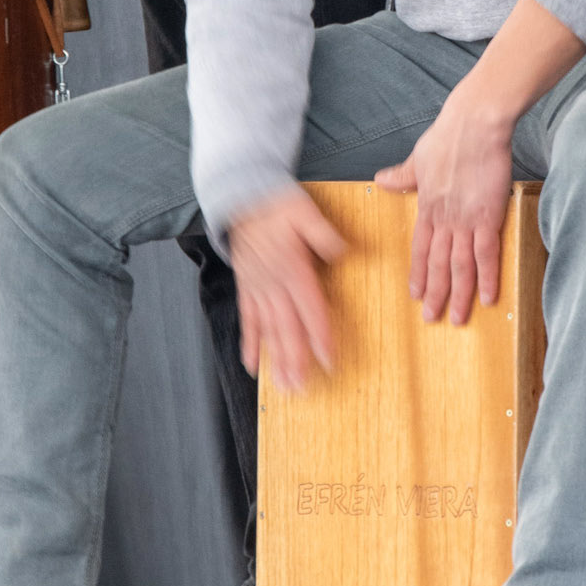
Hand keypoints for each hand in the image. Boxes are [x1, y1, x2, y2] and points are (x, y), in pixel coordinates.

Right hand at [229, 186, 344, 390]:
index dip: (320, 338)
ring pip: (268, 331)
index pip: (311, 311)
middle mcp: (273, 284)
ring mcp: (258, 288)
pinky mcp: (246, 286)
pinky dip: (249, 344)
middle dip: (296, 361)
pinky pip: (247, 320)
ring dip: (275, 360)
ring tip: (282, 385)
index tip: (329, 362)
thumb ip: (324, 235)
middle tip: (302, 389)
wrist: (241, 196)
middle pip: (287, 329)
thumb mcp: (305, 212)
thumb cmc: (276, 204)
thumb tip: (344, 252)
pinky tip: (252, 365)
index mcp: (293, 269)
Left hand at [375, 86, 515, 325]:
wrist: (473, 124)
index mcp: (427, 206)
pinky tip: (488, 297)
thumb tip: (381, 180)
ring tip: (458, 318)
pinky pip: (487, 254)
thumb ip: (402, 176)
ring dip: (458, 294)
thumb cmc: (448, 136)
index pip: (419, 248)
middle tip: (431, 318)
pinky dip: (487, 278)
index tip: (415, 293)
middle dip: (435, 293)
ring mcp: (466, 220)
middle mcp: (443, 219)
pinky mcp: (488, 216)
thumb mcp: (418, 158)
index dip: (418, 272)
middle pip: (438, 264)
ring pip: (460, 266)